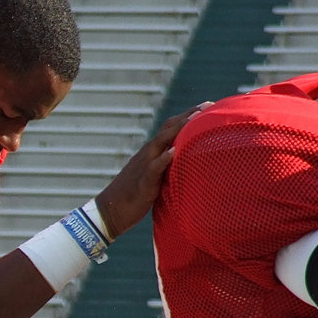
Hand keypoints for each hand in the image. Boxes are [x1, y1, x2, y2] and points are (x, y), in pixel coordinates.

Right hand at [95, 103, 208, 237]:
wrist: (109, 212)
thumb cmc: (132, 198)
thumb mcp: (153, 179)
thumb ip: (166, 169)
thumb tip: (184, 166)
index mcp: (150, 153)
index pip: (169, 128)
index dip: (187, 116)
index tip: (207, 106)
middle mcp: (146, 154)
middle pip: (167, 128)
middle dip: (187, 115)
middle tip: (208, 105)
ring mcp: (143, 166)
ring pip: (160, 142)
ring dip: (178, 130)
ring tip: (195, 119)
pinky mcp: (143, 182)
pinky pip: (153, 167)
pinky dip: (163, 158)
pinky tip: (173, 151)